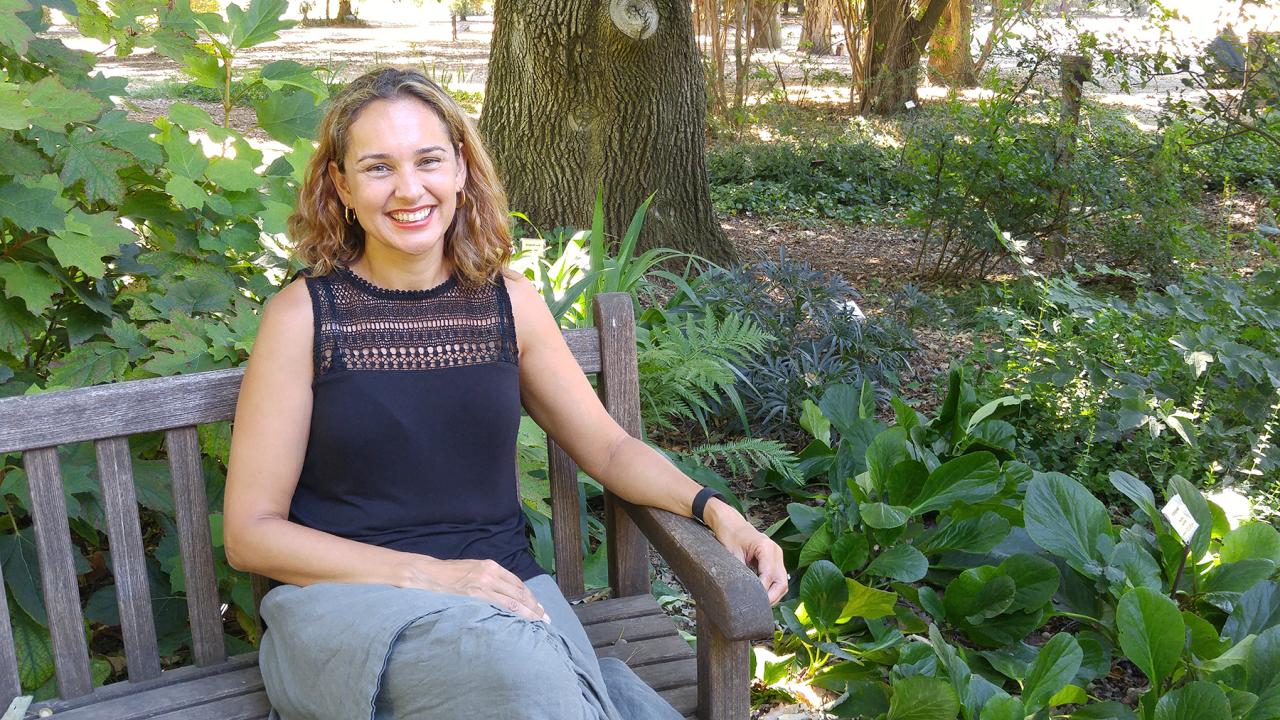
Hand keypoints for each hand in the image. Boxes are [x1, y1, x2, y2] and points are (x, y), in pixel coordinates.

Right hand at [398, 556, 549, 621]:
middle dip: (533, 605)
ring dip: (528, 612)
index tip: (538, 606)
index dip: (529, 596)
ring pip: (513, 601)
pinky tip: (519, 622)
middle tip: (544, 618)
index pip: (517, 583)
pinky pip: (498, 607)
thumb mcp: (473, 569)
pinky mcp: (475, 596)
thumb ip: (489, 578)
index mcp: (491, 566)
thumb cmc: (449, 574)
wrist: (429, 574)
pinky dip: (512, 615)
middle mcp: (490, 574)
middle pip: (519, 592)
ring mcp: (483, 585)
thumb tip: (505, 592)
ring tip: (537, 622)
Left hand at [706, 500, 788, 605]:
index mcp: (766, 548)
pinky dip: (773, 589)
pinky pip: (778, 578)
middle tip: (758, 609)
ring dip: (774, 595)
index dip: (762, 592)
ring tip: (760, 606)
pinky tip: (762, 596)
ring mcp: (777, 555)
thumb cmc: (730, 535)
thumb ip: (740, 573)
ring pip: (782, 582)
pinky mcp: (775, 559)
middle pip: (782, 582)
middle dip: (772, 598)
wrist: (730, 522)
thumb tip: (743, 594)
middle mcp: (776, 551)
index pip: (769, 577)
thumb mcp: (732, 554)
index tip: (753, 603)